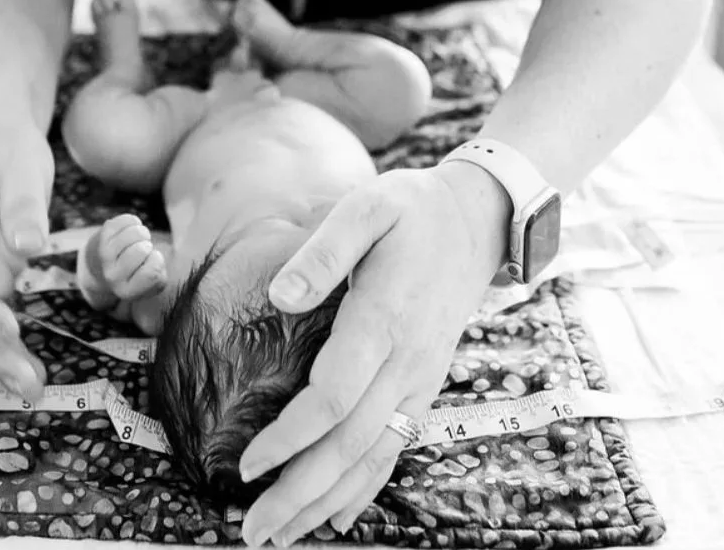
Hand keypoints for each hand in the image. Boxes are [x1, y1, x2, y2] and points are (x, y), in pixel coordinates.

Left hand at [91, 214, 167, 300]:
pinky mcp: (101, 235)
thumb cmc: (136, 272)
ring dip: (142, 233)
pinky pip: (128, 220)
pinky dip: (134, 222)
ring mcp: (105, 255)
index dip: (157, 262)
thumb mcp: (151, 283)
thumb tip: (151, 258)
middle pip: (142, 249)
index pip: (152, 273)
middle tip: (142, 251)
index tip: (150, 262)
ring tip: (137, 240)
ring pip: (135, 233)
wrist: (103, 266)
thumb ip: (158, 276)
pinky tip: (129, 231)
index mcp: (127, 291)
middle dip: (148, 246)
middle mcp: (112, 276)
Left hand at [239, 162, 510, 546]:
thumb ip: (322, 251)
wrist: (476, 219)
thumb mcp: (365, 207)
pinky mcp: (424, 381)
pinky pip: (395, 444)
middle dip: (300, 492)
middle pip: (351, 443)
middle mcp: (405, 360)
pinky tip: (337, 514)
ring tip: (281, 535)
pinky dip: (366, 485)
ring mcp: (419, 376)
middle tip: (252, 532)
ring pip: (373, 455)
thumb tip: (278, 297)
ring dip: (326, 500)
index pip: (334, 397)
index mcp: (383, 319)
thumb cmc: (411, 208)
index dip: (290, 437)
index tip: (248, 463)